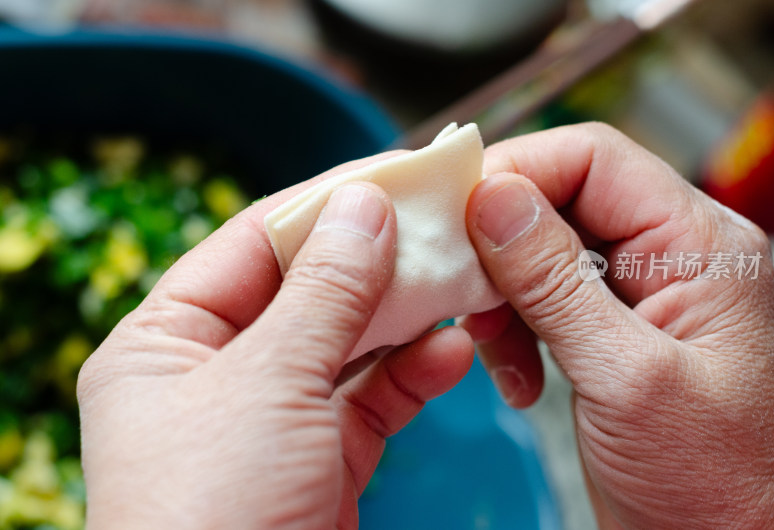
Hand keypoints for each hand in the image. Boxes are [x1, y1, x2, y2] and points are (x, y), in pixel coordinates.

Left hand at [77, 155, 473, 528]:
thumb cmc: (212, 515)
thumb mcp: (268, 384)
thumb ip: (325, 292)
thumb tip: (365, 204)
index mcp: (165, 342)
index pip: (253, 243)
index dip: (324, 204)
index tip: (393, 173)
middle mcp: (214, 374)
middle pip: (307, 290)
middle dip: (375, 258)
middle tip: (441, 218)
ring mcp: (271, 418)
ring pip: (348, 344)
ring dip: (404, 315)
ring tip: (460, 279)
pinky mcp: (320, 460)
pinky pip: (372, 399)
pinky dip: (414, 374)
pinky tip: (453, 351)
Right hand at [461, 123, 773, 527]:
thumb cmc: (713, 483)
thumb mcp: (625, 377)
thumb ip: (554, 282)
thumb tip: (493, 197)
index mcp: (698, 244)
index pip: (594, 159)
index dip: (519, 171)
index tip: (457, 208)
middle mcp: (669, 254)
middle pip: (561, 198)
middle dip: (499, 241)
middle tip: (459, 284)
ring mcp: (636, 292)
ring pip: (540, 248)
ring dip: (501, 293)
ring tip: (491, 345)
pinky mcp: (606, 330)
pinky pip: (541, 297)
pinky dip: (511, 329)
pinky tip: (514, 376)